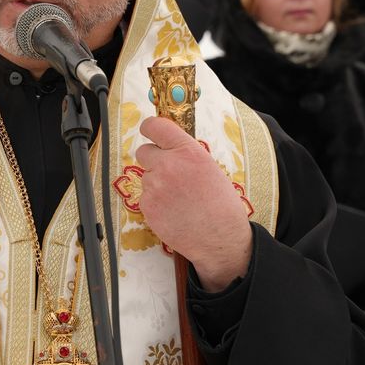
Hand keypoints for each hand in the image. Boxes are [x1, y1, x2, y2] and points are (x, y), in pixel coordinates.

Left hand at [134, 116, 251, 290]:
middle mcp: (168, 165)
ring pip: (146, 177)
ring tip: (178, 199)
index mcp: (187, 151)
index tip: (148, 130)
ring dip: (156, 184)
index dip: (149, 128)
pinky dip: (155, 203)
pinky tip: (173, 211)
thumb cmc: (221, 205)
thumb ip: (186, 155)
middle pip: (143, 151)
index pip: (155, 126)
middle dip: (152, 159)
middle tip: (167, 172)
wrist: (220, 238)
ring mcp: (154, 186)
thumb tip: (169, 147)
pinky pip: (145, 197)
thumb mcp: (209, 168)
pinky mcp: (147, 206)